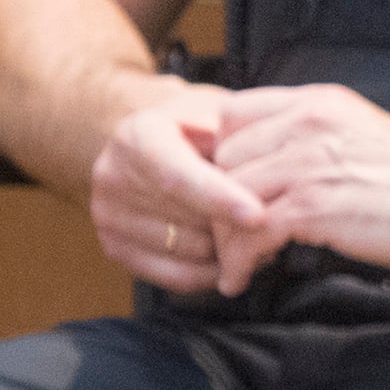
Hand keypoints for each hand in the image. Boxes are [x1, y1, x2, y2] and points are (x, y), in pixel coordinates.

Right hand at [90, 77, 272, 297]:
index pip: (177, 177)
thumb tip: (269, 169)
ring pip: (190, 251)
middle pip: (188, 220)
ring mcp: (108, 214)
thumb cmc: (200, 127)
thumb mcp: (220, 112)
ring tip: (256, 230)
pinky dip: (215, 271)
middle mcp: (113, 176)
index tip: (259, 216)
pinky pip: (178, 277)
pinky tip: (234, 252)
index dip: (219, 199)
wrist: (156, 141)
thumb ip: (239, 136)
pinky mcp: (115, 247)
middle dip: (239, 226)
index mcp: (138, 136)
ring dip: (232, 249)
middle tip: (281, 220)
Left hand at [212, 84, 389, 293]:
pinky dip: (239, 261)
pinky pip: (250, 233)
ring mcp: (311, 163)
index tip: (230, 191)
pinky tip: (245, 277)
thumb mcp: (363, 134)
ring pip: (228, 198)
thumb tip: (268, 164)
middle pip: (222, 159)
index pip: (233, 114)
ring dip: (224, 238)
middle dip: (216, 203)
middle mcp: (310, 123)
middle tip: (230, 235)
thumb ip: (314, 137)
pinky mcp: (317, 207)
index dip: (222, 156)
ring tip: (236, 263)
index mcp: (320, 102)